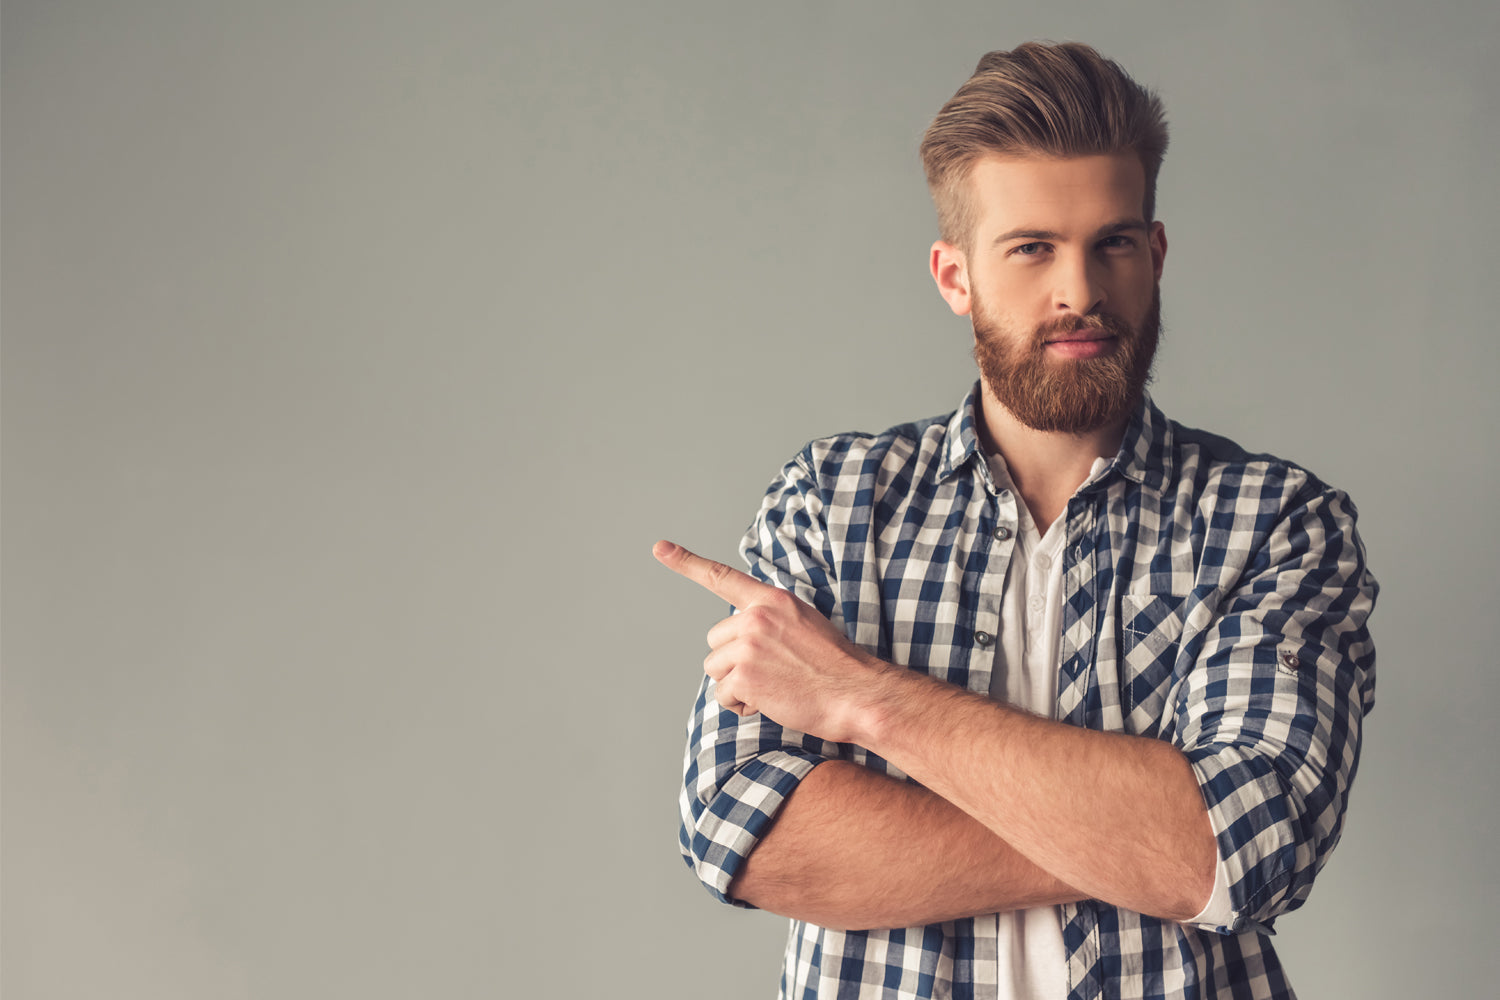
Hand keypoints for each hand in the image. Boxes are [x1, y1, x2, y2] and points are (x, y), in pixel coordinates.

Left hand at [653, 540, 885, 742]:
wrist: (856, 693)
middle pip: (716, 640)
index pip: (722, 577)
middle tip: (771, 670)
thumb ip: (771, 620)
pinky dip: (742, 705)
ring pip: (716, 669)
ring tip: (774, 686)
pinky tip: (771, 701)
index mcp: (772, 600)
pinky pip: (724, 695)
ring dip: (737, 684)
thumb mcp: (805, 623)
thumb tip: (742, 636)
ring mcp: (749, 646)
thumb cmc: (835, 665)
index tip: (660, 548)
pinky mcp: (745, 677)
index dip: (686, 562)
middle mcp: (756, 618)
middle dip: (734, 660)